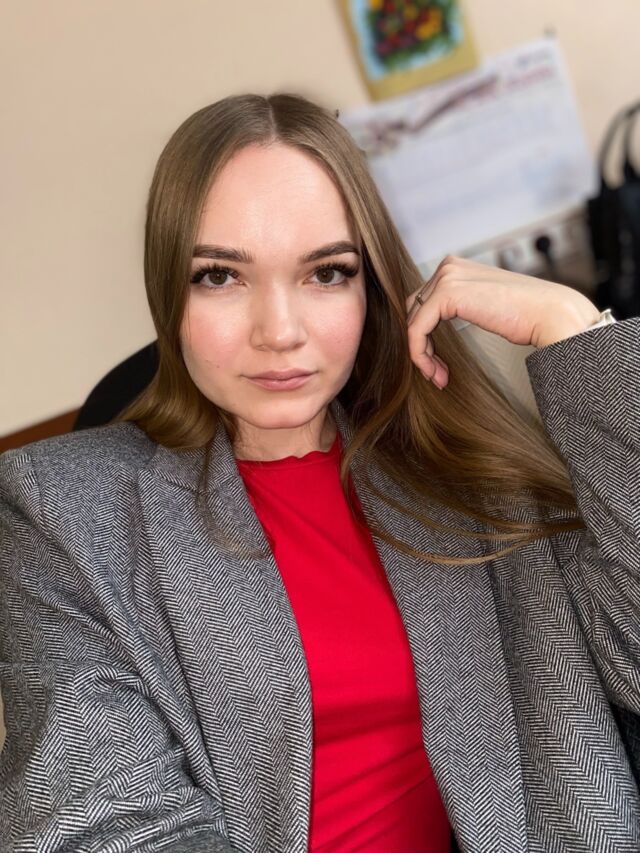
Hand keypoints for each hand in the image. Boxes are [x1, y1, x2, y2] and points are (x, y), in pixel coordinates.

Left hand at [406, 256, 600, 389]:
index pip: (423, 304)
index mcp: (457, 267)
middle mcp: (449, 266)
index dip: (425, 337)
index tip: (438, 367)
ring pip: (412, 323)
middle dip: (422, 347)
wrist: (552, 315)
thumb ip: (462, 307)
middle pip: (414, 313)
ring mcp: (447, 277)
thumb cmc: (527, 316)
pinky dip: (420, 355)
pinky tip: (436, 373)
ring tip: (438, 378)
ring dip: (422, 356)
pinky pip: (416, 330)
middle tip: (437, 375)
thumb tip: (433, 330)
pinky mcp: (446, 294)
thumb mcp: (485, 307)